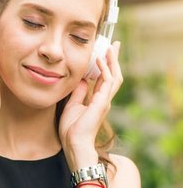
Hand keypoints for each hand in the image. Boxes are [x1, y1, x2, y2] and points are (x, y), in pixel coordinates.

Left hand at [58, 42, 122, 169]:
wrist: (74, 143)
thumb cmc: (72, 128)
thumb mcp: (72, 105)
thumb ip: (78, 93)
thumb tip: (81, 80)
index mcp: (97, 100)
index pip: (104, 78)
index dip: (105, 65)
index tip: (103, 53)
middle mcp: (104, 99)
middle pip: (113, 75)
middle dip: (113, 59)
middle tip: (113, 45)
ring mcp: (105, 100)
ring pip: (114, 76)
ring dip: (112, 61)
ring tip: (110, 47)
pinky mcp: (102, 102)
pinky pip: (107, 82)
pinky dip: (104, 69)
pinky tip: (100, 59)